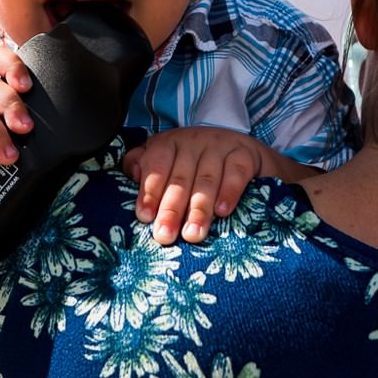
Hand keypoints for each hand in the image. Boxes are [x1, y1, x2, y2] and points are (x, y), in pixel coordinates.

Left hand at [122, 128, 301, 246]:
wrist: (243, 151)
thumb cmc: (197, 164)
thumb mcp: (168, 161)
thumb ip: (144, 166)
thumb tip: (132, 173)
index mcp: (169, 143)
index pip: (156, 165)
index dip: (149, 191)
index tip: (145, 216)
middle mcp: (194, 141)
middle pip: (180, 178)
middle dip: (171, 209)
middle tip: (165, 235)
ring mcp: (220, 146)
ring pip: (207, 180)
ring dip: (199, 209)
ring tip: (193, 234)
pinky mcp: (245, 153)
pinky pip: (236, 173)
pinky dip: (229, 192)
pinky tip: (223, 211)